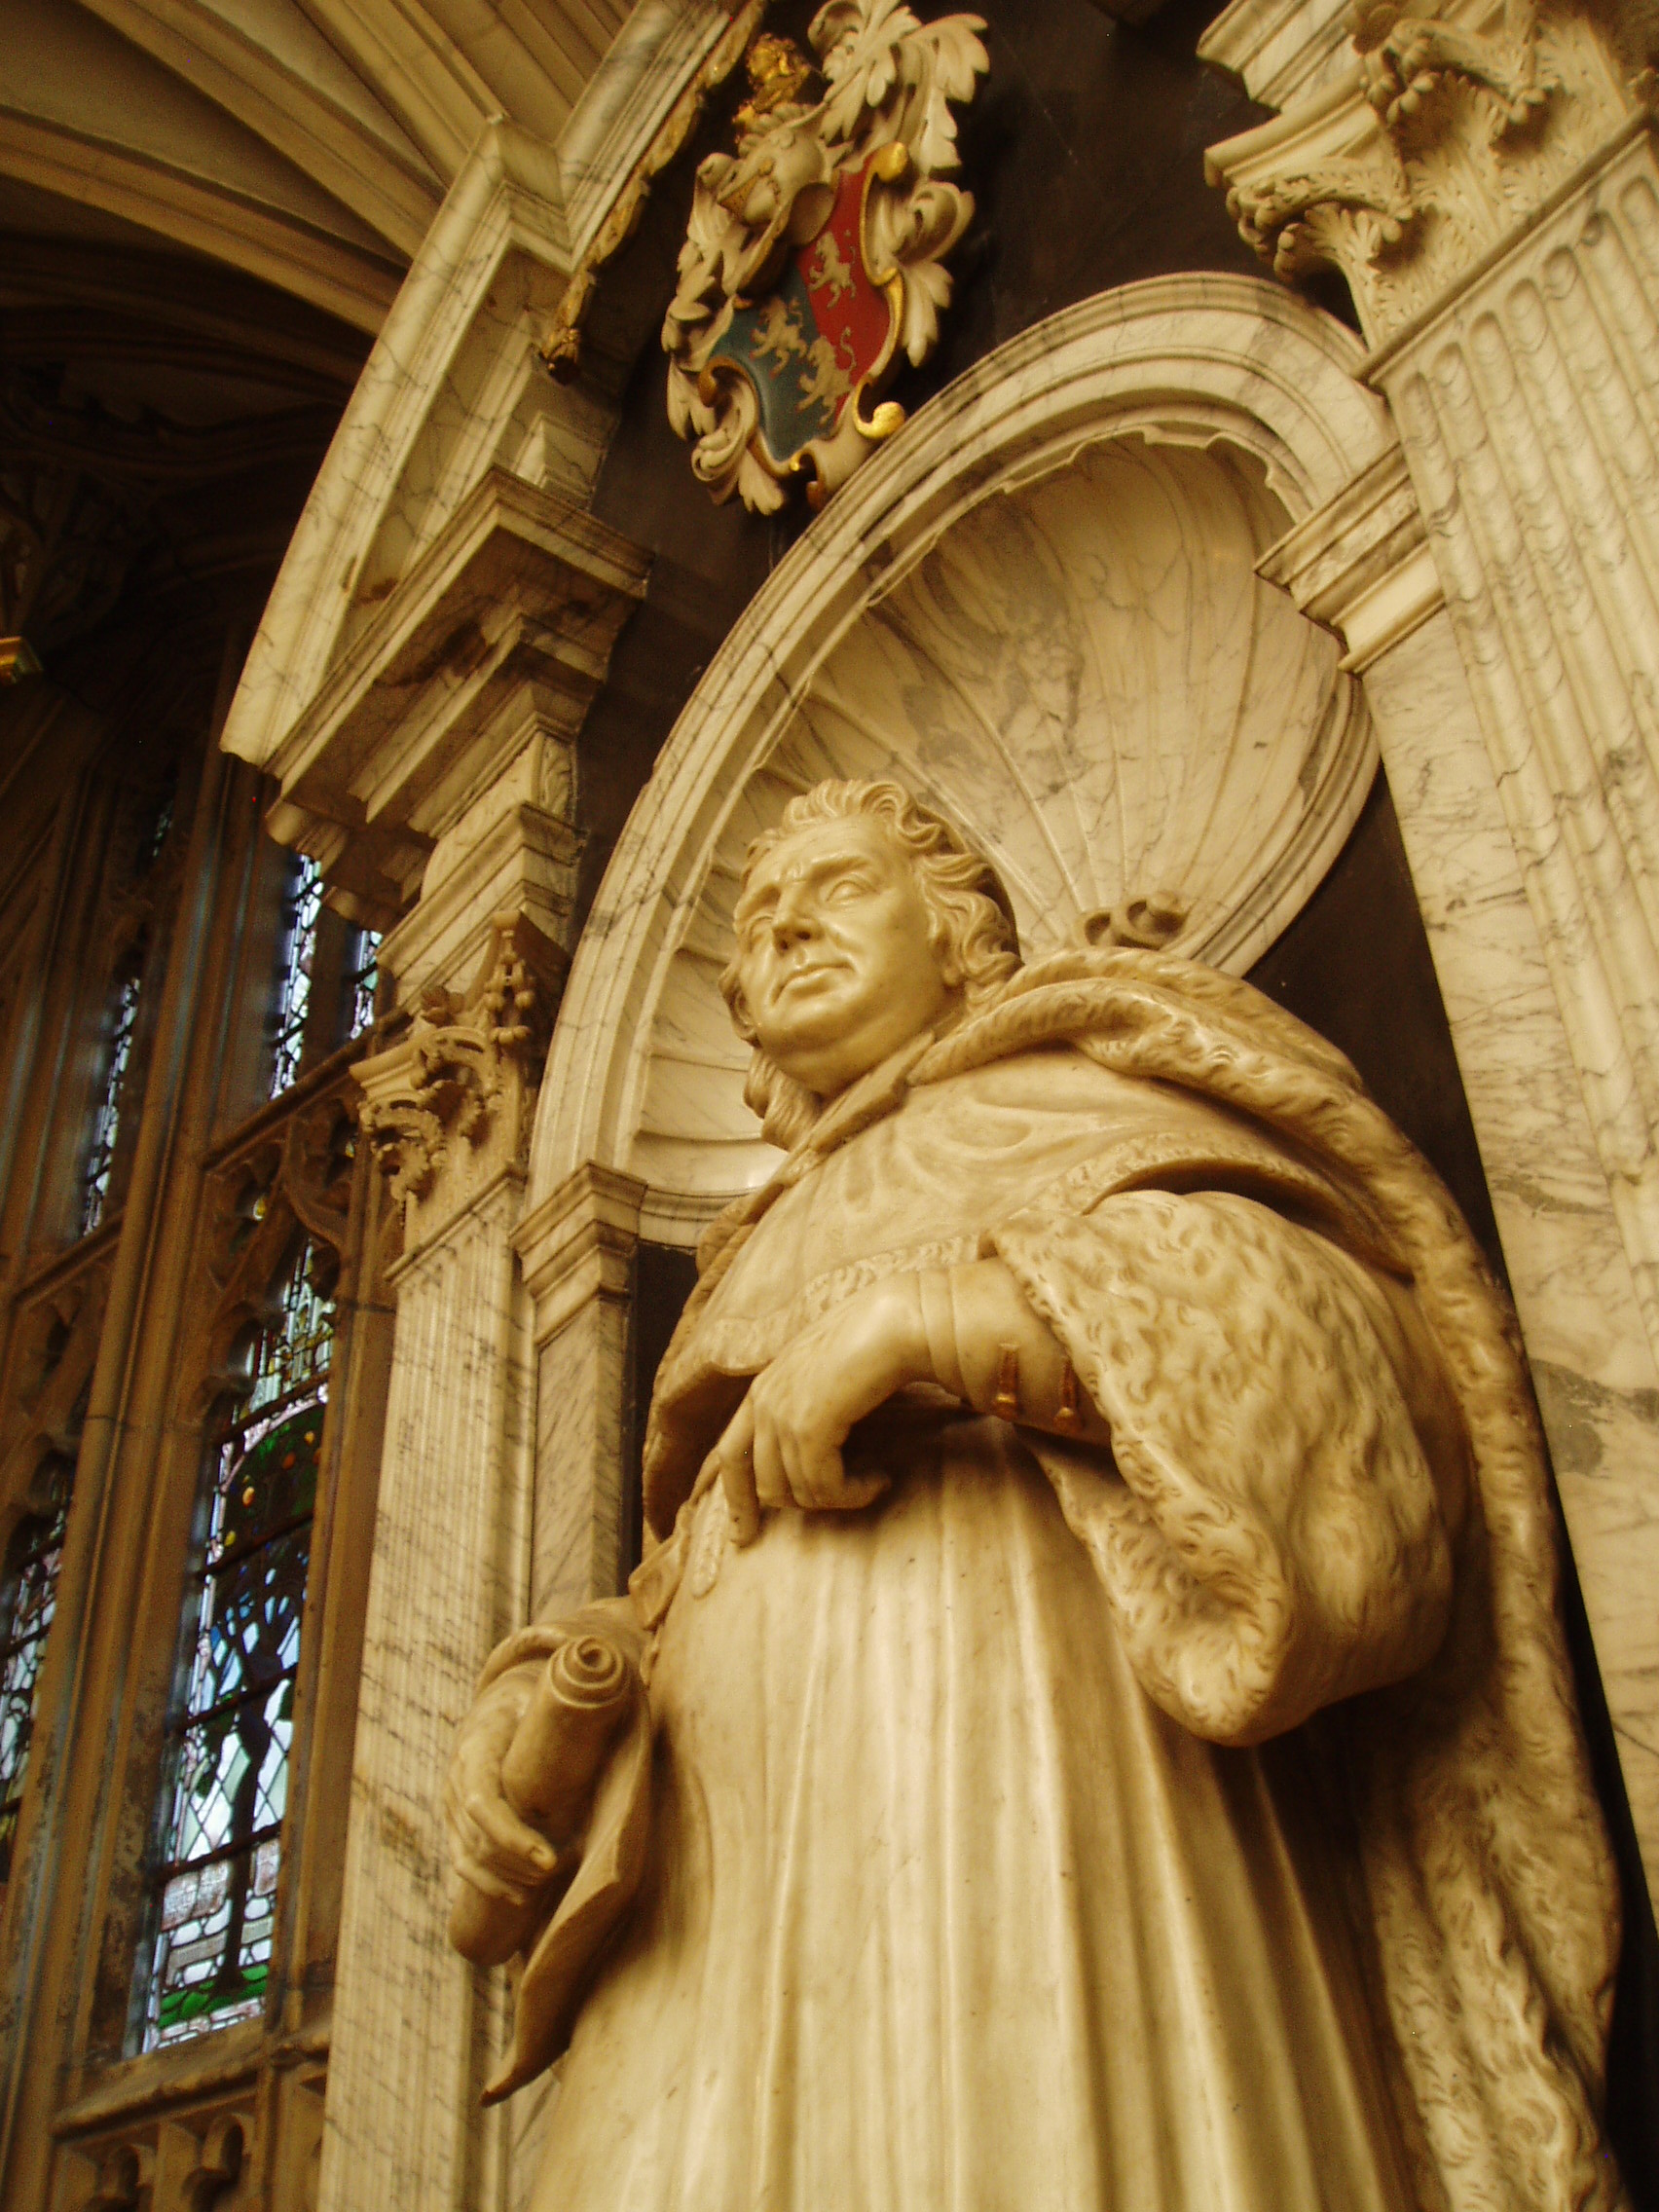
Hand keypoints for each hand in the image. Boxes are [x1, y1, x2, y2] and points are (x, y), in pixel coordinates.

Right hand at [444, 1665, 559, 1907]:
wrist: (501, 1703)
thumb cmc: (537, 1700)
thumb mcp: (549, 1692)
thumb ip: (575, 1695)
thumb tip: (610, 1681)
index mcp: (479, 1744)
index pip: (484, 1802)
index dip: (512, 1836)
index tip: (549, 1860)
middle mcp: (457, 1774)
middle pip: (476, 1836)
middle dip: (516, 1863)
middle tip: (558, 1873)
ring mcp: (451, 1799)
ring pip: (467, 1854)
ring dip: (505, 1878)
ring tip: (545, 1886)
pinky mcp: (455, 1819)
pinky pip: (462, 1860)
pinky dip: (488, 1883)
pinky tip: (519, 1898)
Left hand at [705, 1275, 930, 1545]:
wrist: (895, 1322)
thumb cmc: (872, 1345)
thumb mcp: (825, 1379)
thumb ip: (806, 1409)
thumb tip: (810, 1456)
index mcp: (762, 1390)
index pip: (730, 1456)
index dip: (735, 1500)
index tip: (741, 1537)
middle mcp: (763, 1403)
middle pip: (762, 1485)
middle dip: (801, 1504)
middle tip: (845, 1500)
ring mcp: (781, 1415)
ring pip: (798, 1492)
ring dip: (840, 1498)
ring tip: (873, 1482)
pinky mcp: (808, 1427)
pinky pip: (824, 1488)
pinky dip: (854, 1494)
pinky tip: (880, 1480)